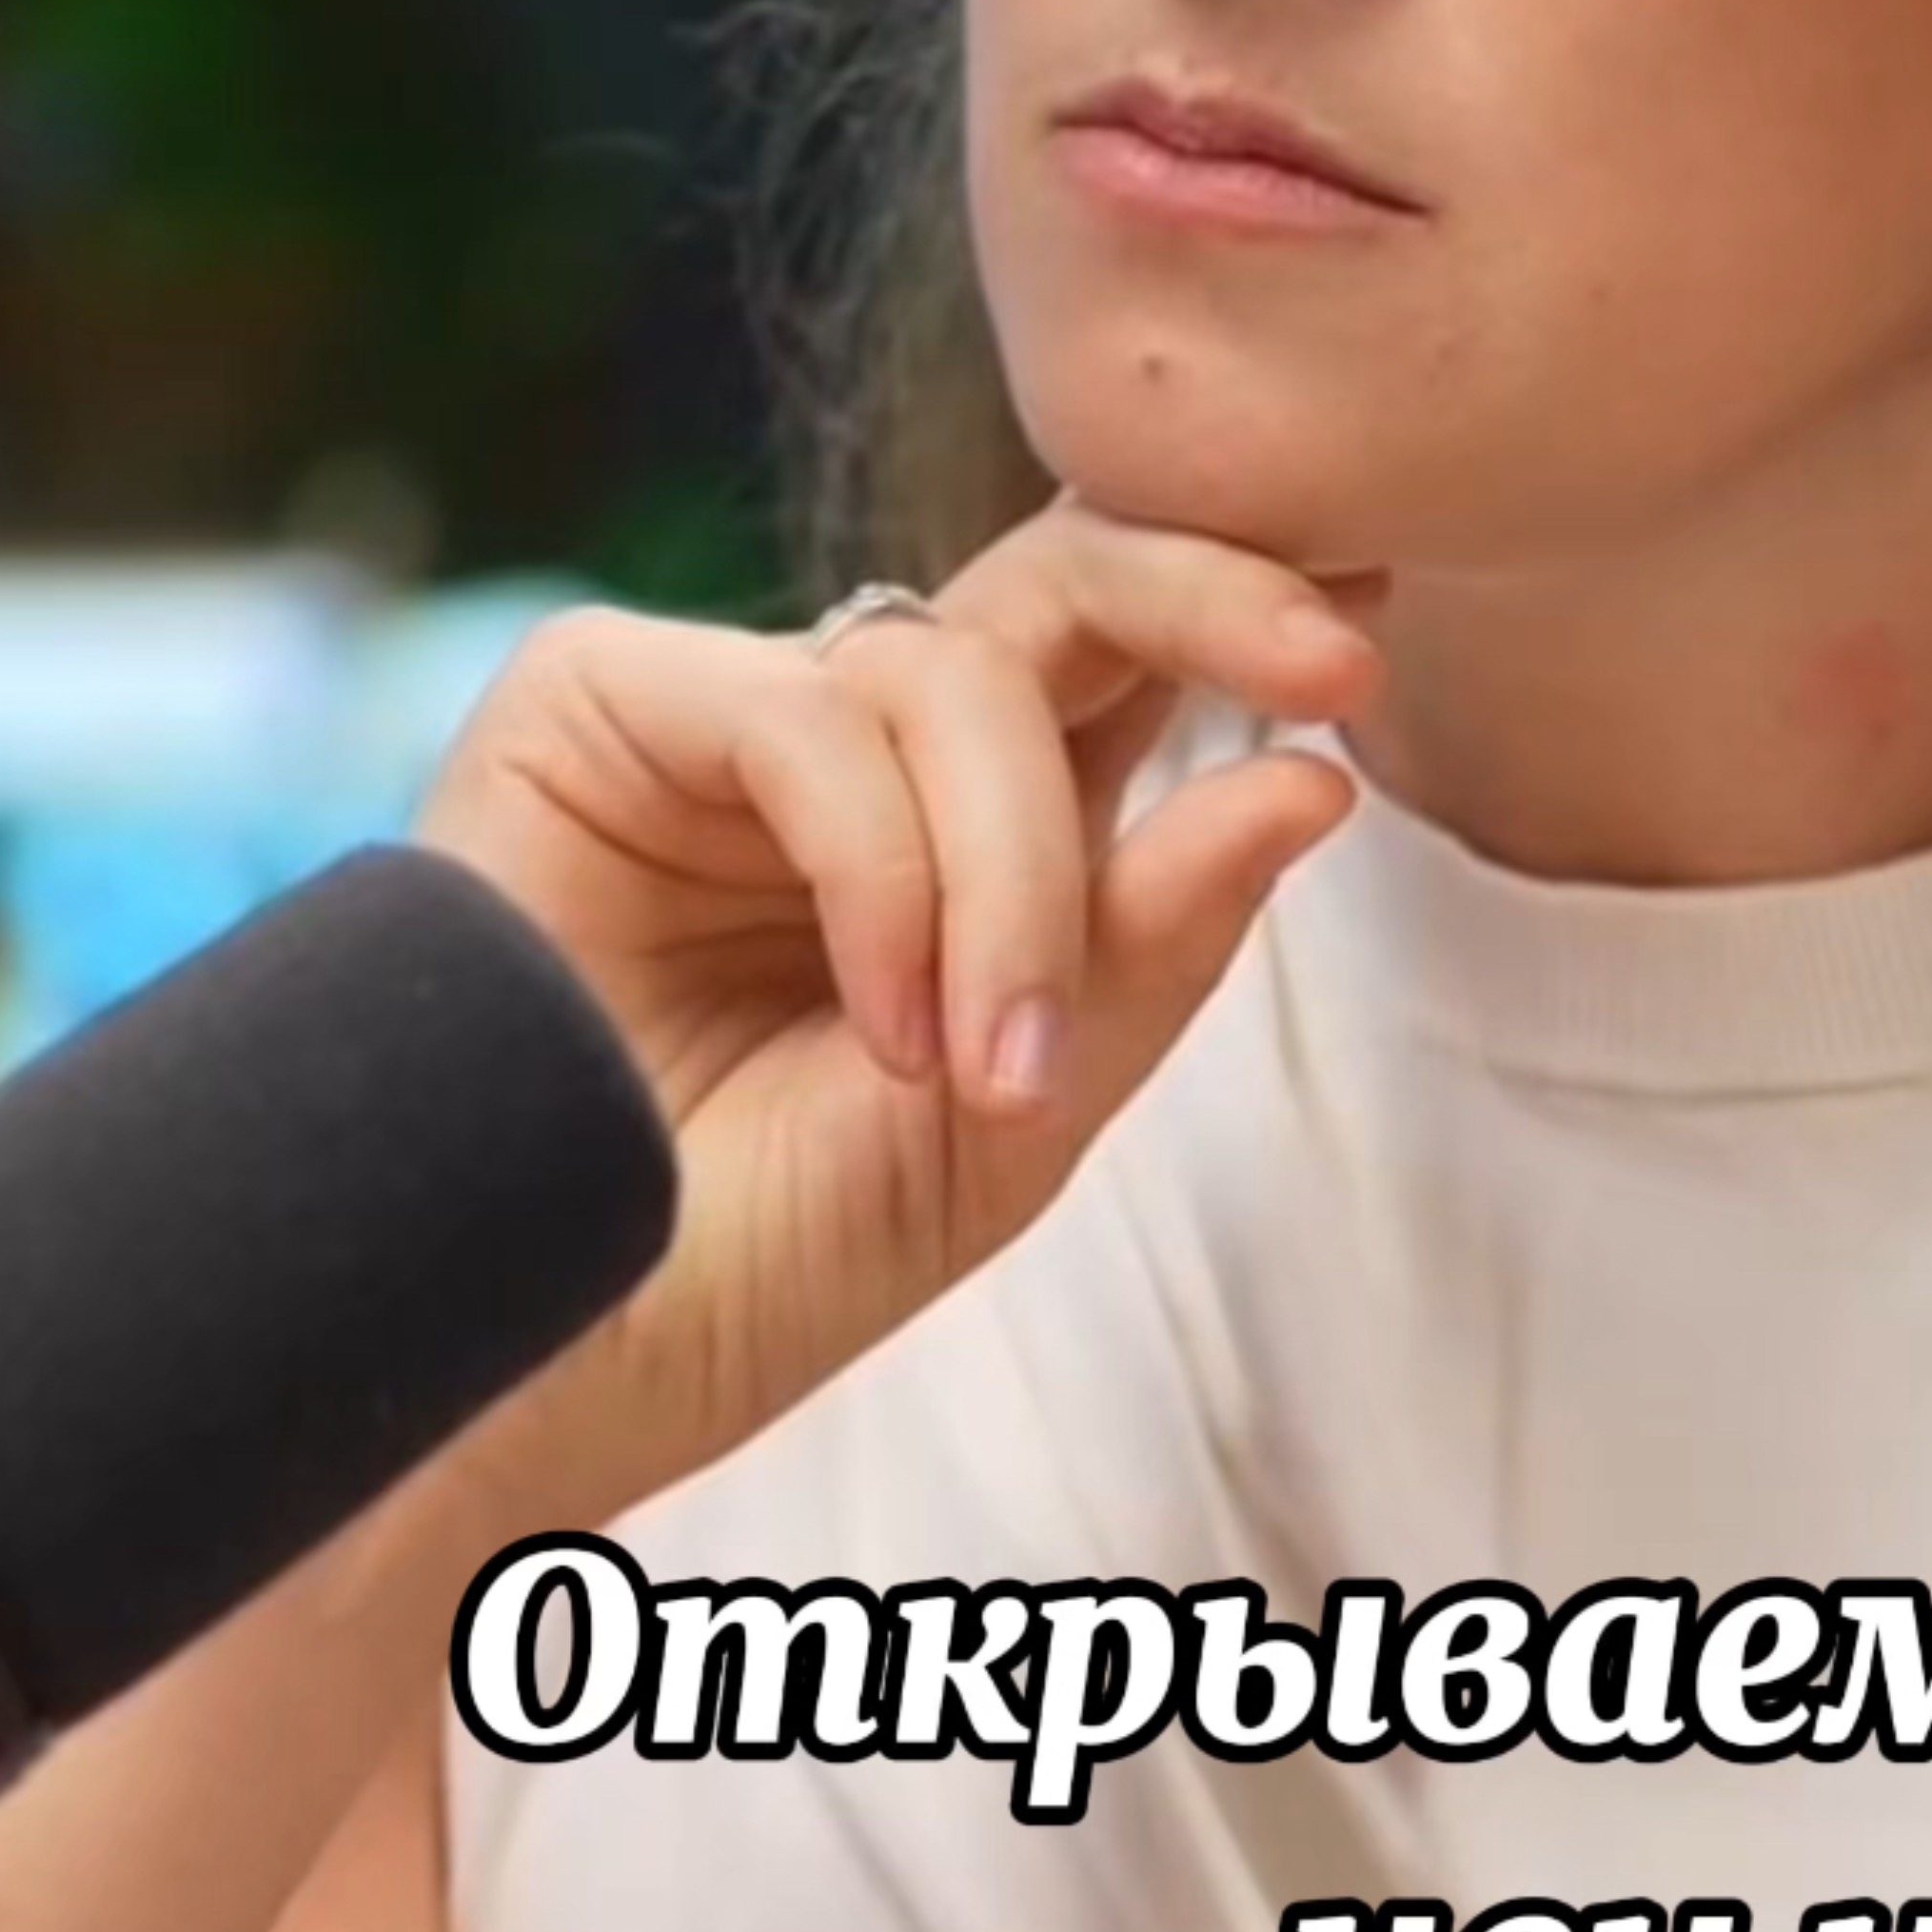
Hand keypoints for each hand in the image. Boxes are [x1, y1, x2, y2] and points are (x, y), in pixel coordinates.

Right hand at [413, 500, 1383, 1518]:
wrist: (552, 1350)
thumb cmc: (766, 1262)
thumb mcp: (1024, 1114)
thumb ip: (1153, 940)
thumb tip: (1313, 774)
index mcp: (965, 834)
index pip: (1126, 662)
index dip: (1251, 610)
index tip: (1380, 641)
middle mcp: (852, 754)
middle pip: (1057, 581)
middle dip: (1213, 597)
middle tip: (1337, 665)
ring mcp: (720, 720)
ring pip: (950, 676)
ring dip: (1014, 880)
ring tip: (979, 1069)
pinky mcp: (590, 705)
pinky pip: (806, 715)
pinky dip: (885, 874)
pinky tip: (881, 1024)